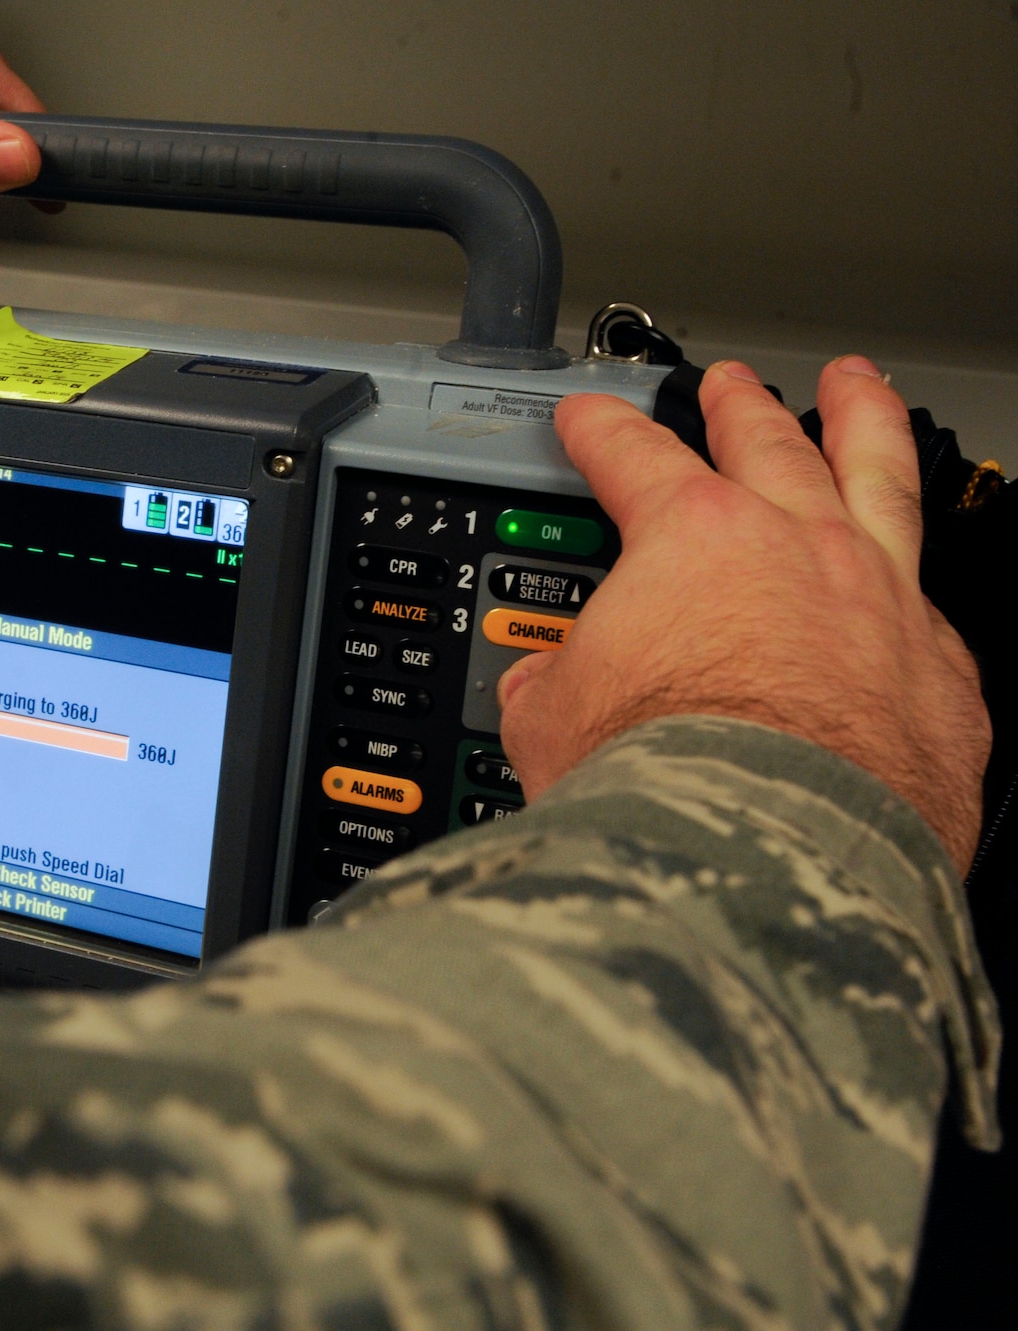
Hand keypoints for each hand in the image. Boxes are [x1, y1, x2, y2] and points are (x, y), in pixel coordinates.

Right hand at [499, 358, 989, 873]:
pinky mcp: (942, 678)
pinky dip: (918, 582)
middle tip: (731, 385)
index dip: (602, 431)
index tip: (591, 419)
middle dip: (741, 406)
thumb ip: (551, 680)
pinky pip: (936, 604)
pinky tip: (918, 581)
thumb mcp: (548, 719)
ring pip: (881, 483)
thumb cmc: (659, 783)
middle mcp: (800, 550)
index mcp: (692, 541)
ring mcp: (883, 605)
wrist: (763, 857)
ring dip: (866, 427)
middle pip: (770, 443)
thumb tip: (543, 689)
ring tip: (862, 392)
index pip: (634, 458)